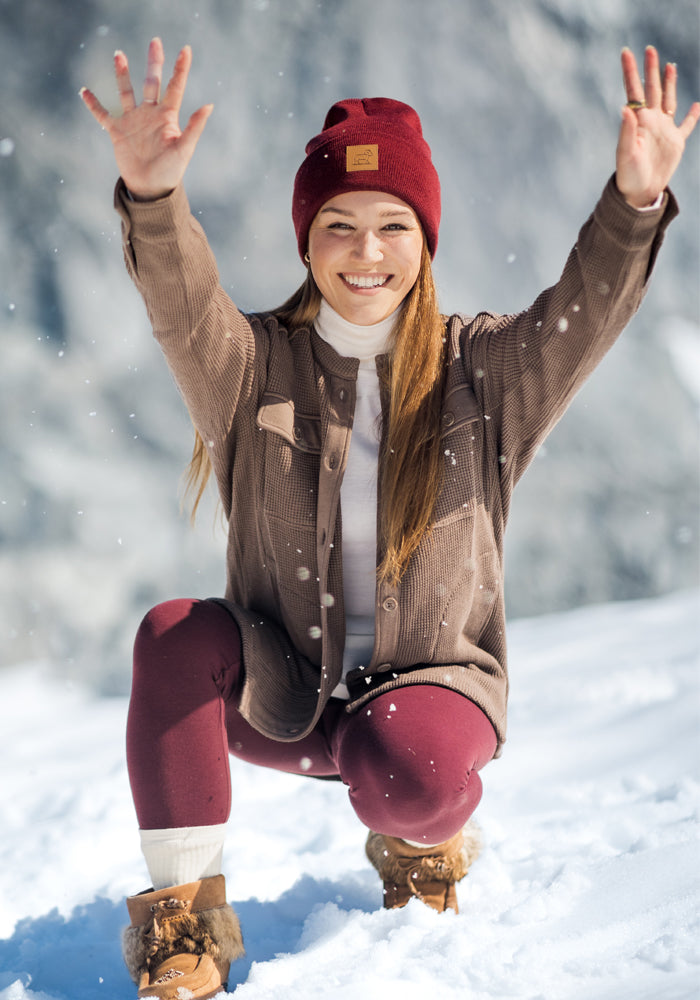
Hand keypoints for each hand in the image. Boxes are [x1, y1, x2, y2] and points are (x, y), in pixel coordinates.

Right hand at [80, 38, 212, 199]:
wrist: (150, 189)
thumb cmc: (170, 171)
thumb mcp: (184, 149)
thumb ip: (195, 127)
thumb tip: (209, 105)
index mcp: (167, 117)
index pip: (175, 87)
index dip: (180, 69)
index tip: (185, 50)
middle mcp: (150, 114)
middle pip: (152, 82)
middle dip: (154, 63)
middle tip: (155, 42)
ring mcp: (133, 121)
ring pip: (127, 92)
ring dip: (123, 74)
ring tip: (119, 54)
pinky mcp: (117, 131)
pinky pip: (102, 114)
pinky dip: (93, 104)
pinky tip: (84, 91)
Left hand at [616, 46, 698, 208]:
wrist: (640, 194)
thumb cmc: (628, 175)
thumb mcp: (626, 154)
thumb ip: (627, 131)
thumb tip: (626, 108)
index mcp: (639, 121)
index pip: (634, 91)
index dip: (631, 72)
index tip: (626, 52)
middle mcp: (651, 121)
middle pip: (652, 90)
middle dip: (651, 70)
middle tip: (649, 49)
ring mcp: (664, 130)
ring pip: (668, 100)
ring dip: (669, 83)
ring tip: (669, 66)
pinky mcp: (676, 142)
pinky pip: (687, 126)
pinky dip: (693, 116)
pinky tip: (698, 105)